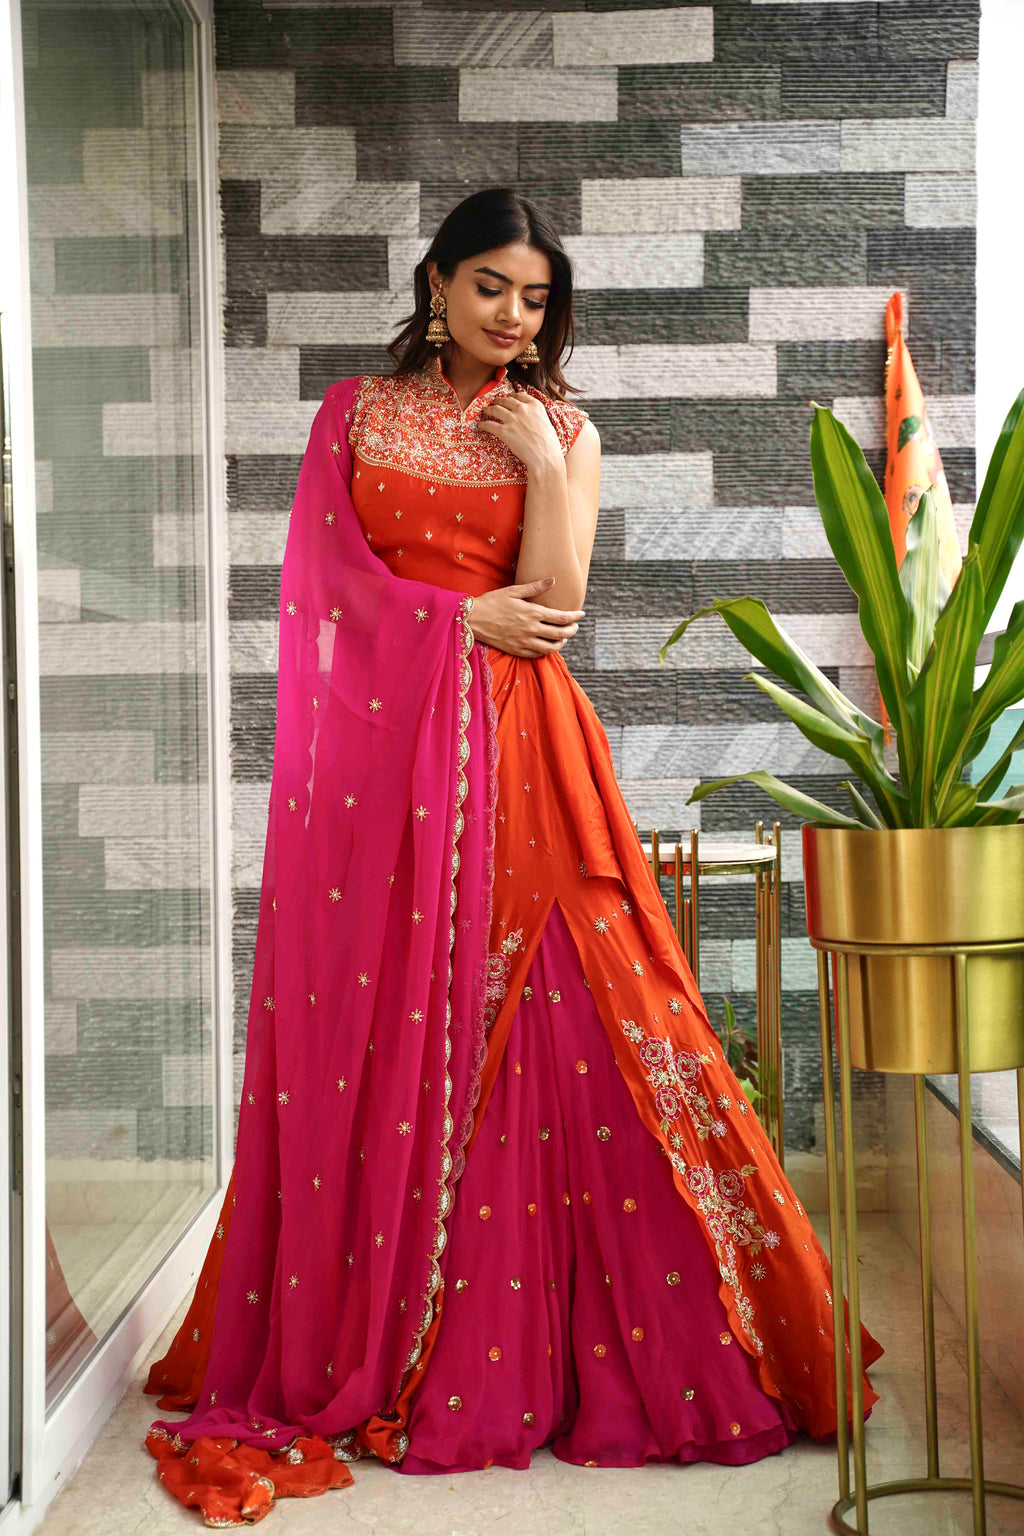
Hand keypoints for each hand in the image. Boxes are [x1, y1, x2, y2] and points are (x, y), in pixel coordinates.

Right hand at [467, 578, 584, 657]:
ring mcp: (524, 642)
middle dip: (572, 630)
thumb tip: (553, 580)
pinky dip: (546, 651)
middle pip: (560, 634)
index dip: (575, 617)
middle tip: (575, 627)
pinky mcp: (516, 651)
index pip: (562, 617)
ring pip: (551, 648)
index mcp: (532, 613)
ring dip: (561, 643)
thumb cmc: (492, 601)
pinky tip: (547, 646)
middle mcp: (531, 629)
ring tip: (563, 638)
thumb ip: (535, 587)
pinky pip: (537, 655)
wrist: (472, 619)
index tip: (581, 614)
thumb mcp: (513, 591)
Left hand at [476, 388, 562, 471]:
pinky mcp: (504, 431)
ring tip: (485, 411)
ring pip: (495, 409)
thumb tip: (532, 416)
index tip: (508, 398)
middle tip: (495, 403)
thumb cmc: (549, 444)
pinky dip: (483, 424)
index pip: (519, 395)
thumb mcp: (547, 422)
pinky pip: (489, 425)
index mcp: (535, 405)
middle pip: (506, 400)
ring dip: (489, 409)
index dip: (512, 396)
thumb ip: (537, 416)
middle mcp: (522, 409)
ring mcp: (512, 419)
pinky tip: (481, 425)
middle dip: (499, 401)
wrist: (545, 457)